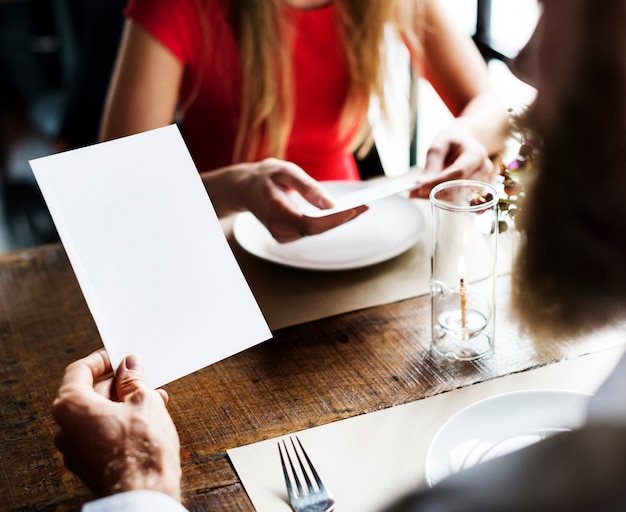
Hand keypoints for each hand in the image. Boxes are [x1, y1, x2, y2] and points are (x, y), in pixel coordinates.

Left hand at [51, 350, 181, 500]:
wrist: (144, 492)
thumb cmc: (141, 449)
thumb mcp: (143, 401)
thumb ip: (133, 379)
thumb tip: (130, 366)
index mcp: (71, 406)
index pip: (79, 370)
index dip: (102, 360)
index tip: (118, 356)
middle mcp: (65, 428)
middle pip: (89, 393)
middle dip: (118, 384)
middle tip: (141, 377)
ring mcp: (75, 449)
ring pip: (98, 414)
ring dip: (124, 403)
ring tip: (153, 398)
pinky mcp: (89, 464)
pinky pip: (101, 433)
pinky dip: (121, 422)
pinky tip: (147, 419)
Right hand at [210, 158, 367, 242]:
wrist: (245, 188)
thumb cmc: (266, 176)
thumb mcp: (285, 171)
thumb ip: (307, 187)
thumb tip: (330, 203)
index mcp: (275, 212)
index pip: (310, 224)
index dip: (334, 219)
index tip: (356, 209)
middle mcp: (277, 229)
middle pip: (317, 230)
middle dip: (342, 218)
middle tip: (366, 206)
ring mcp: (281, 236)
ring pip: (316, 231)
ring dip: (338, 220)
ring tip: (361, 207)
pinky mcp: (286, 236)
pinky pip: (312, 230)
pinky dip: (328, 221)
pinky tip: (343, 211)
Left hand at [411, 124, 493, 198]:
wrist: (464, 141)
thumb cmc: (451, 140)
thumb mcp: (439, 145)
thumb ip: (432, 164)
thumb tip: (422, 184)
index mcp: (476, 154)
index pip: (459, 172)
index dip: (439, 181)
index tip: (420, 187)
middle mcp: (483, 169)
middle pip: (459, 187)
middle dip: (435, 191)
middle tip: (413, 193)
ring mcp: (481, 181)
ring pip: (457, 196)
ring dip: (436, 196)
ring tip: (416, 193)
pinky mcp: (474, 190)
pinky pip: (456, 197)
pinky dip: (439, 197)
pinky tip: (426, 193)